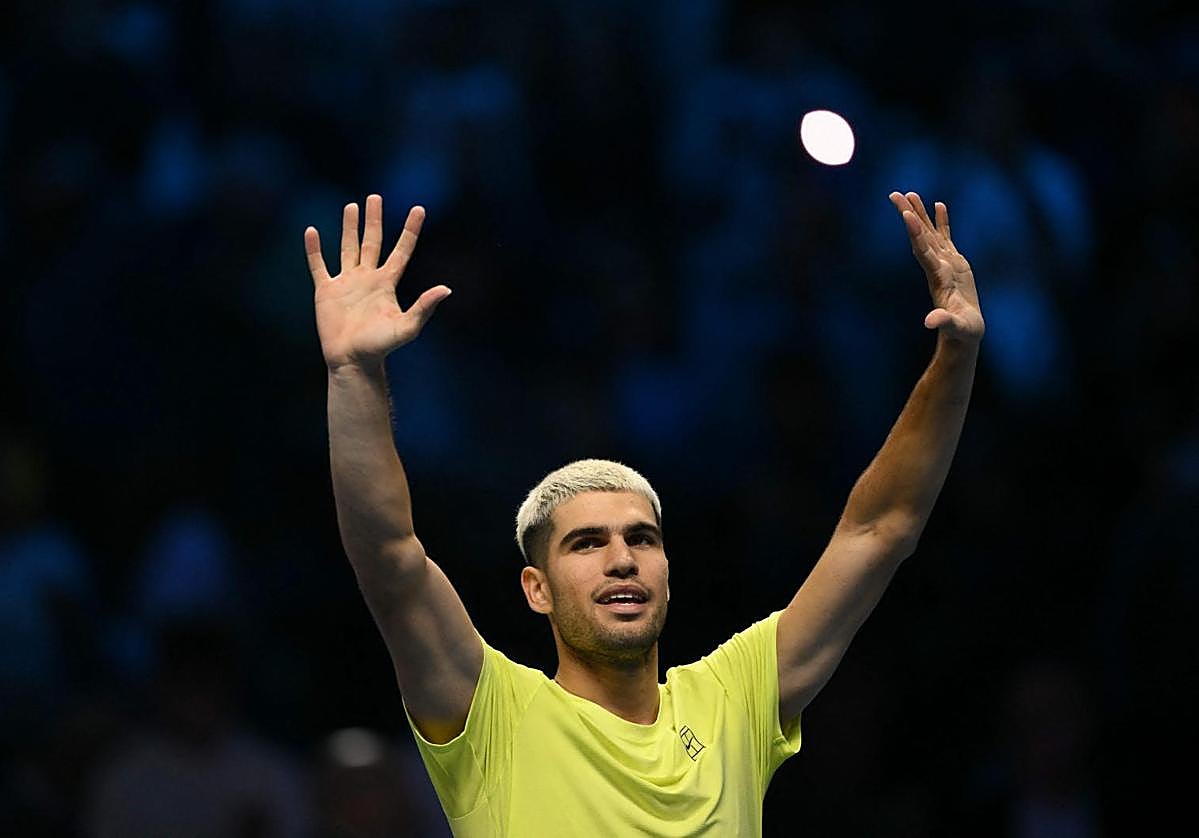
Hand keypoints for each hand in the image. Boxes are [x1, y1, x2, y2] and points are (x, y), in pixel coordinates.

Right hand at [305, 194, 451, 369]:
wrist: (352, 360)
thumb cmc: (380, 347)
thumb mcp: (406, 327)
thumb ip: (424, 307)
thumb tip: (446, 289)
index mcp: (387, 283)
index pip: (402, 250)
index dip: (410, 230)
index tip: (419, 209)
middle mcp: (367, 278)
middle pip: (372, 242)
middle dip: (374, 220)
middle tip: (375, 197)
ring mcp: (346, 283)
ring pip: (348, 248)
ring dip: (348, 227)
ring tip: (351, 207)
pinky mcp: (326, 291)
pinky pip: (319, 265)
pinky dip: (314, 250)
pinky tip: (312, 232)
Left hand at [889, 191, 983, 344]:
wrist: (964, 334)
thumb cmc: (962, 331)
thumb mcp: (955, 326)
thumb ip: (943, 321)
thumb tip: (930, 322)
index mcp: (937, 278)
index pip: (923, 251)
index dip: (915, 233)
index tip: (905, 214)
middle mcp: (936, 267)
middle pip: (920, 236)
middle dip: (909, 215)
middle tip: (895, 195)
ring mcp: (945, 264)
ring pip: (930, 233)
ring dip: (920, 214)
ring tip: (910, 194)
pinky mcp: (955, 264)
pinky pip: (946, 237)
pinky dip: (942, 221)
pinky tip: (938, 205)